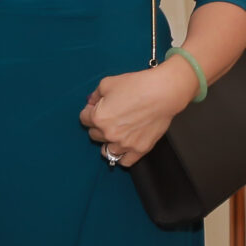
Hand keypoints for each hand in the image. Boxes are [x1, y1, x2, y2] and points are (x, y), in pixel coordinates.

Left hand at [79, 62, 198, 167]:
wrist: (162, 93)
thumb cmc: (137, 86)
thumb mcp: (107, 83)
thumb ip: (95, 95)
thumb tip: (91, 102)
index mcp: (99, 118)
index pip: (83, 119)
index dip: (89, 111)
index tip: (96, 108)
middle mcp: (109, 134)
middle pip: (94, 134)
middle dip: (98, 125)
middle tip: (110, 117)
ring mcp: (124, 144)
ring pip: (107, 150)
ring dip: (109, 141)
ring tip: (117, 132)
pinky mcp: (140, 149)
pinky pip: (125, 162)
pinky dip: (122, 156)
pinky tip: (123, 147)